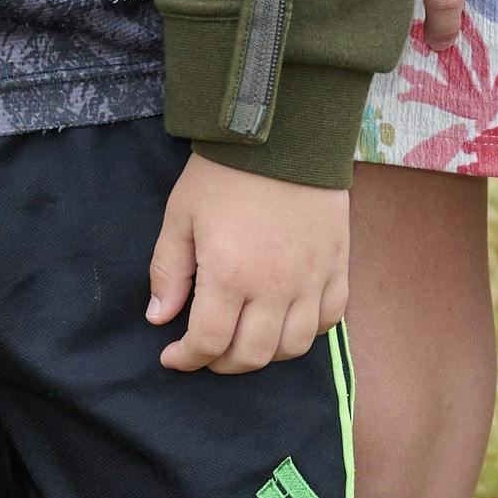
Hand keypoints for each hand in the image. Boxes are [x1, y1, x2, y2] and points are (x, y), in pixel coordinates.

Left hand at [149, 157, 350, 374]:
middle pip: (252, 356)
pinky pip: (330, 319)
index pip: (208, 343)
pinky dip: (308, 331)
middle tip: (206, 351)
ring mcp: (312, 278)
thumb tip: (160, 319)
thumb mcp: (181, 216)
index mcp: (230, 274)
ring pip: (294, 347)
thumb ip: (169, 271)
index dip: (186, 359)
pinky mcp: (337, 265)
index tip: (173, 355)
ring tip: (245, 338)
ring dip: (265, 354)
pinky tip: (286, 319)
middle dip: (222, 363)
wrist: (285, 134)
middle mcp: (275, 286)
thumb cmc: (225, 173)